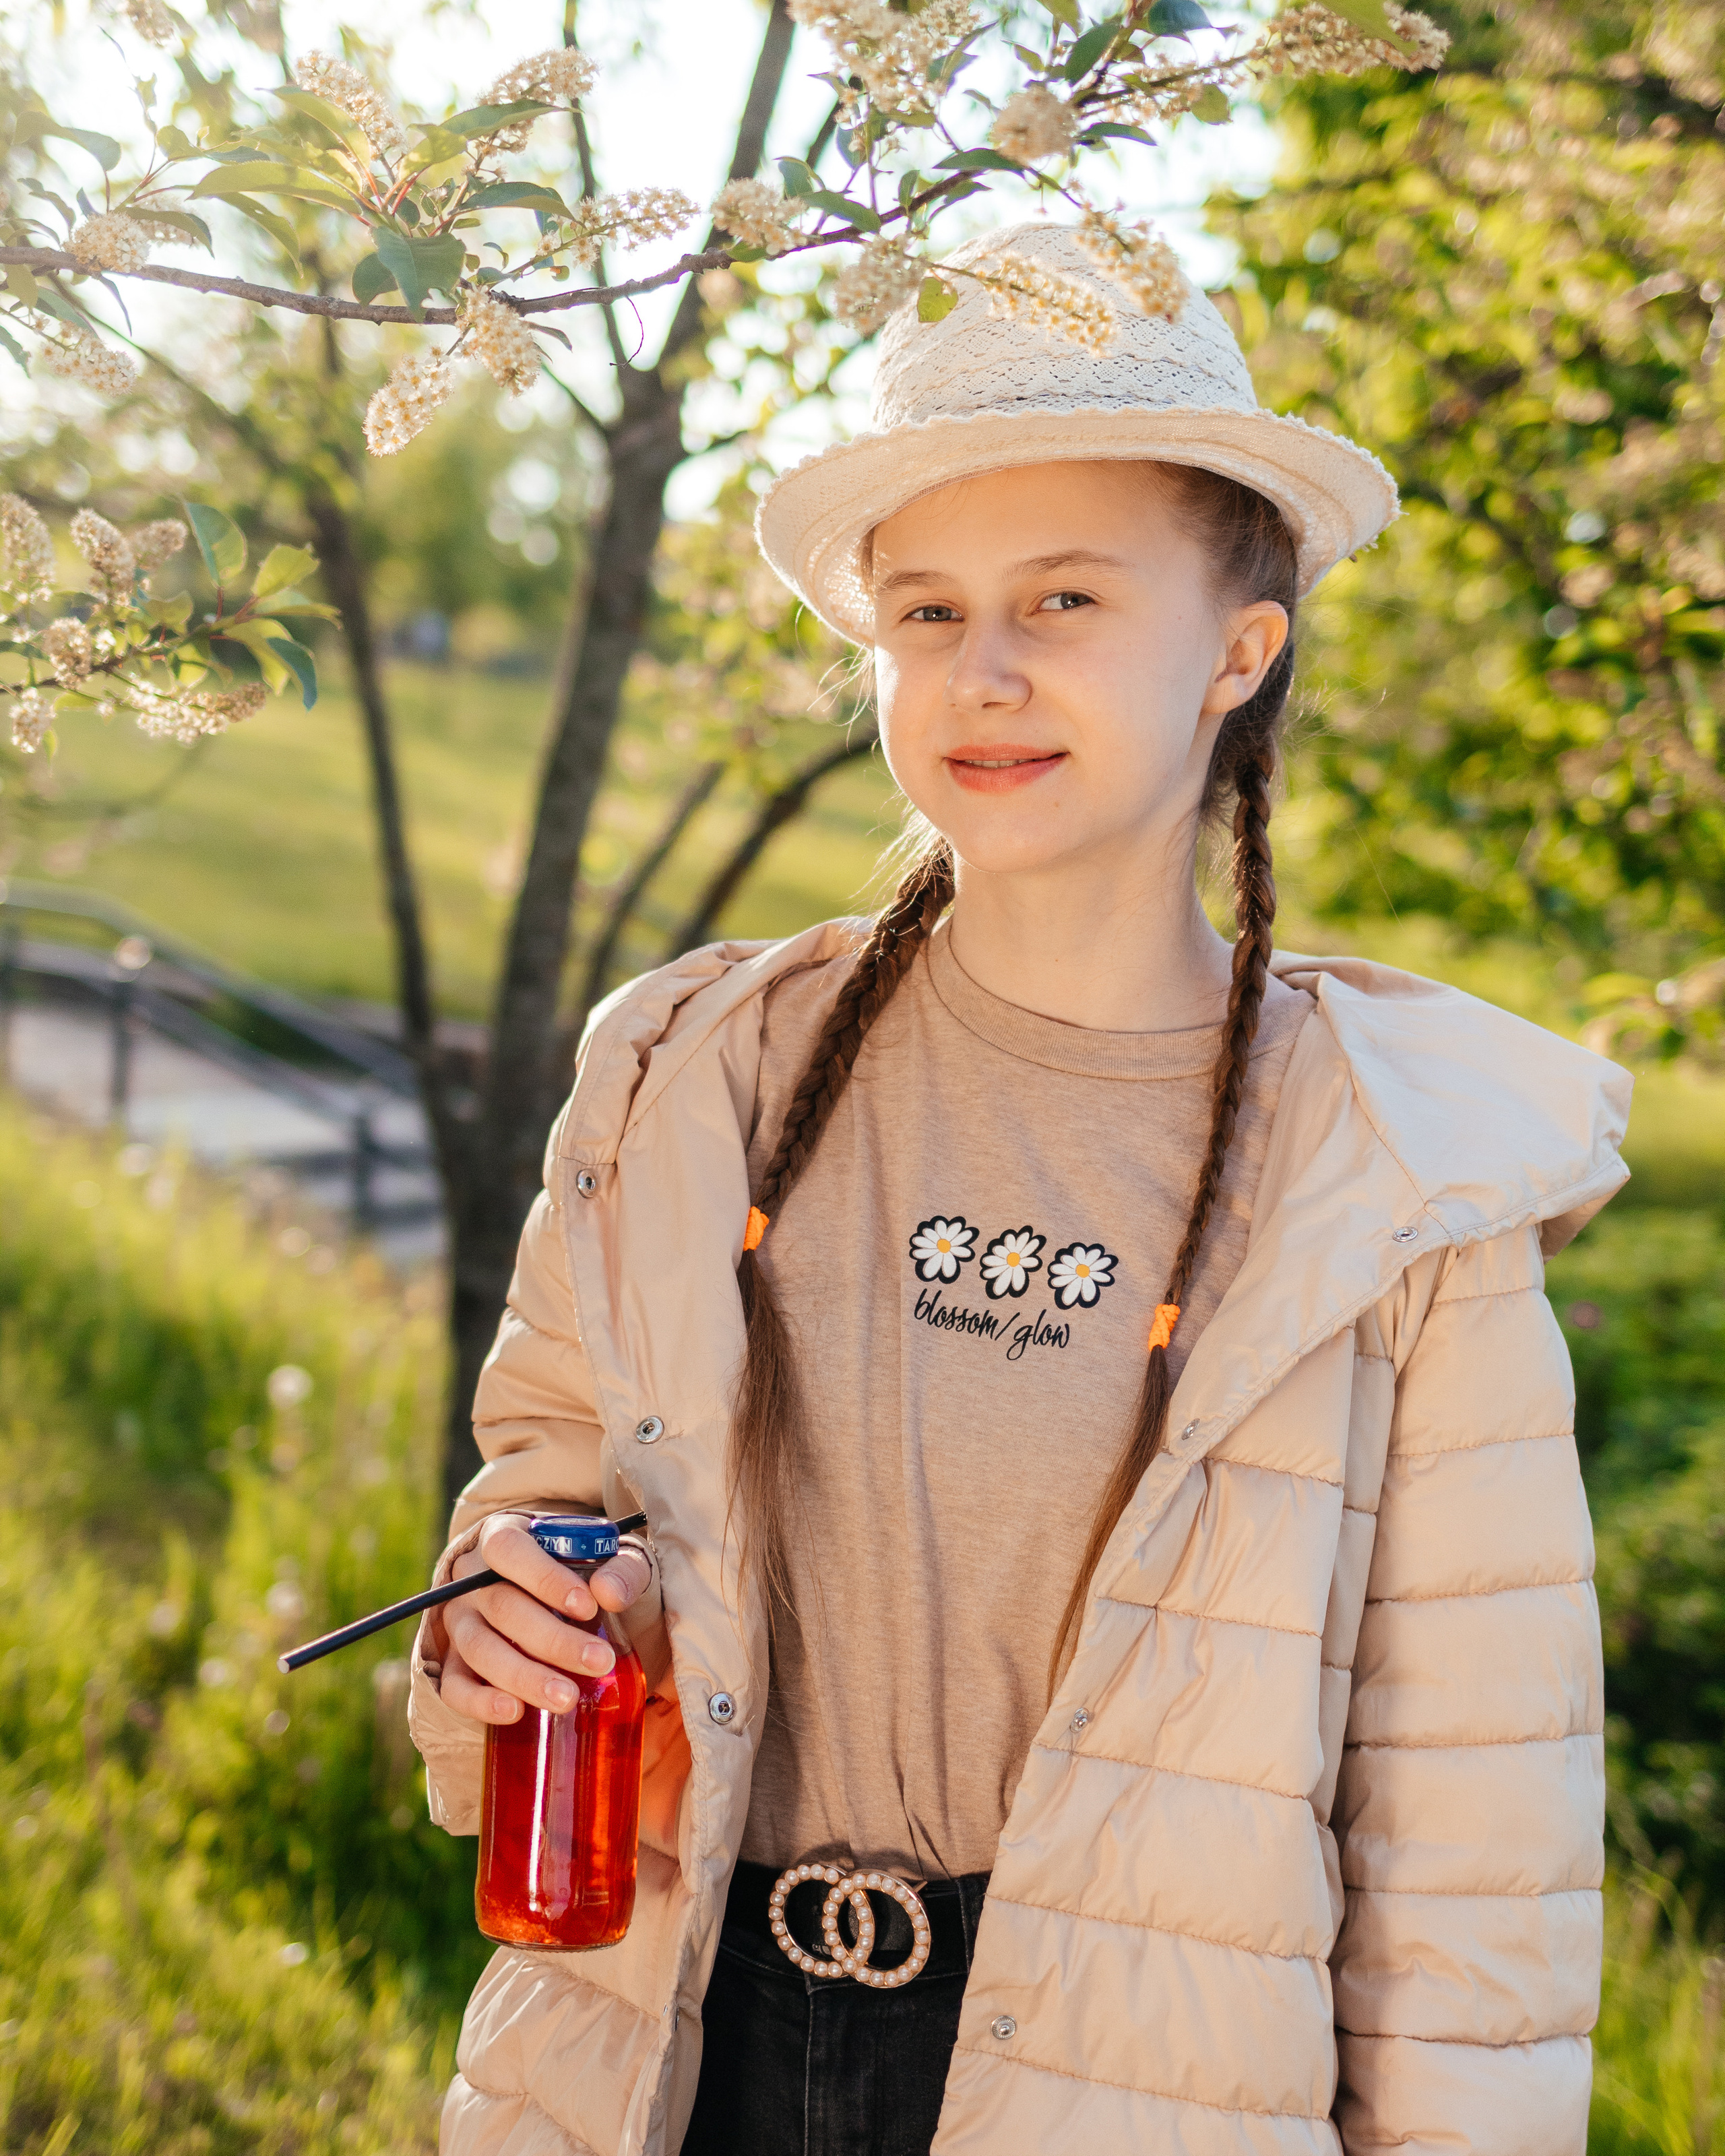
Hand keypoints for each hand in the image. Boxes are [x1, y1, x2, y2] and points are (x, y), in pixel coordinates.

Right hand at [430, 1513, 652, 1725]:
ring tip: (567, 1698)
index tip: (588, 1607)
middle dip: (552, 1639)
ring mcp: (459, 1622)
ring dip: (524, 1676)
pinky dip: (480, 1703)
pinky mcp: (452, 1662)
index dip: (545, 1577)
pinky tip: (514, 1712)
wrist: (548, 1590)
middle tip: (598, 1662)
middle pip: (501, 1606)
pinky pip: (454, 1686)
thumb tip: (609, 1593)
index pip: (509, 1549)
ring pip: (480, 1649)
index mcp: (501, 1535)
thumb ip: (621, 1567)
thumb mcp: (608, 1556)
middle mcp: (471, 1578)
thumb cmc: (579, 1567)